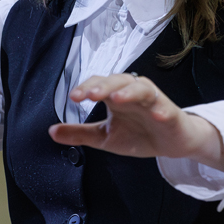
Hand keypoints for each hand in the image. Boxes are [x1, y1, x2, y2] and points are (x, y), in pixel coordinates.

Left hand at [48, 74, 223, 173]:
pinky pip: (164, 106)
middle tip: (90, 95)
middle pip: (117, 81)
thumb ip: (79, 133)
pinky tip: (154, 113)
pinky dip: (159, 108)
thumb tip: (51, 131)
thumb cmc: (140, 134)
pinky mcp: (169, 112)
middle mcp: (132, 93)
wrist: (172, 143)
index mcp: (115, 96)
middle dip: (103, 86)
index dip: (86, 88)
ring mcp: (152, 100)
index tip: (74, 97)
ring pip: (140, 87)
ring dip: (128, 91)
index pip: (98, 84)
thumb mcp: (105, 137)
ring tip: (116, 98)